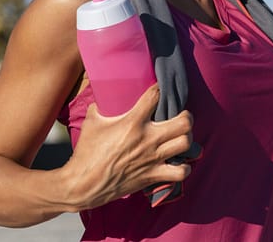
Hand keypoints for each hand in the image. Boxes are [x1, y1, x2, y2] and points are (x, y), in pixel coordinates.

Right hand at [64, 83, 195, 209]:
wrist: (85, 183)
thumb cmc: (87, 151)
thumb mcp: (91, 122)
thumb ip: (100, 107)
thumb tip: (103, 97)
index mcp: (132, 122)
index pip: (155, 97)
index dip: (159, 89)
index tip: (159, 89)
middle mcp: (148, 139)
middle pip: (184, 122)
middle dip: (186, 115)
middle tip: (179, 115)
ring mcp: (153, 158)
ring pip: (186, 144)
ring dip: (186, 138)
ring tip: (180, 136)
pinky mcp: (153, 175)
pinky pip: (181, 172)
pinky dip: (184, 167)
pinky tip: (178, 162)